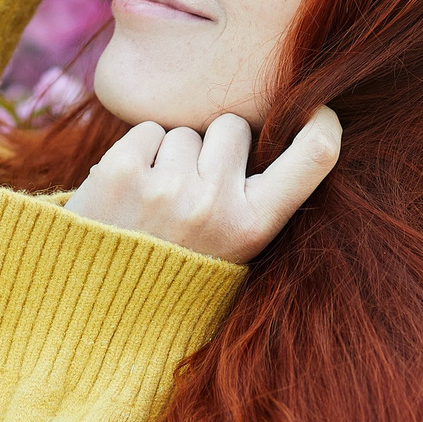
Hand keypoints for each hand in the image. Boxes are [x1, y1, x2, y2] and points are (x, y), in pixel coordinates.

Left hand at [64, 107, 341, 263]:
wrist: (100, 308)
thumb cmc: (176, 270)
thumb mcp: (233, 249)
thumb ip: (260, 197)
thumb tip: (295, 123)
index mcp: (253, 227)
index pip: (315, 155)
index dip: (322, 123)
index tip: (316, 113)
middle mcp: (214, 205)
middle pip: (232, 127)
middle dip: (214, 146)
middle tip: (193, 194)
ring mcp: (165, 188)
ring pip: (184, 131)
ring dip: (170, 156)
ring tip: (155, 205)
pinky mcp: (120, 172)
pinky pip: (146, 131)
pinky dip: (138, 153)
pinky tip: (130, 196)